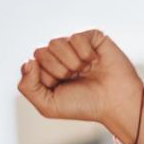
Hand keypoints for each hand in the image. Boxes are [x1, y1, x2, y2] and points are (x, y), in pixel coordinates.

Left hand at [17, 30, 143, 138]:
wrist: (115, 102)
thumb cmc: (84, 105)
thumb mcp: (48, 105)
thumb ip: (28, 87)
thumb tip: (28, 62)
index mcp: (47, 71)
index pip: (31, 64)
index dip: (46, 78)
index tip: (61, 88)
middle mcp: (59, 57)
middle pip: (41, 52)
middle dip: (57, 70)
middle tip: (74, 79)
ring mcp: (75, 46)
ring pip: (56, 43)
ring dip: (71, 63)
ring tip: (85, 71)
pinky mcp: (91, 37)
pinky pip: (76, 38)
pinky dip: (85, 54)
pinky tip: (95, 62)